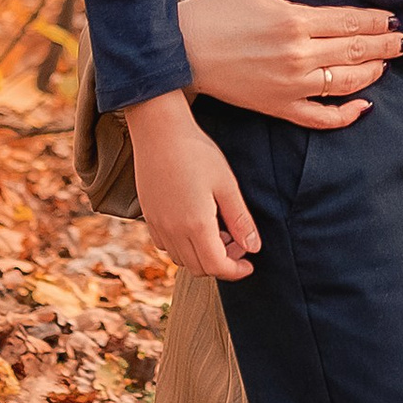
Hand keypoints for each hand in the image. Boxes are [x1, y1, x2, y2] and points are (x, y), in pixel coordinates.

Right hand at [123, 90, 262, 281]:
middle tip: (237, 241)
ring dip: (202, 255)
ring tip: (218, 229)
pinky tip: (196, 223)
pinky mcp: (149, 217)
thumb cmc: (197, 152)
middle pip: (199, 268)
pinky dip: (184, 246)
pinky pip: (167, 246)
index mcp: (196, 225)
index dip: (236, 271)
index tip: (250, 264)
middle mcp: (173, 231)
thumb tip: (253, 248)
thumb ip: (240, 220)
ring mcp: (158, 225)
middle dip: (222, 263)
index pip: (217, 267)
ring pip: (182, 259)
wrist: (159, 131)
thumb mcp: (227, 185)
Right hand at [176, 0, 402, 126]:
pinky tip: (364, 106)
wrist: (182, 49)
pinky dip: (347, 115)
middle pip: (355, 52)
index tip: (393, 19)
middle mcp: (298, 56)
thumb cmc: (218, 6)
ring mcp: (290, 86)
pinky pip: (321, 117)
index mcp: (295, 21)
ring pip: (346, 83)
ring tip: (388, 63)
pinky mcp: (279, 107)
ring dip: (373, 72)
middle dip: (386, 45)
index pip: (351, 22)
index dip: (377, 21)